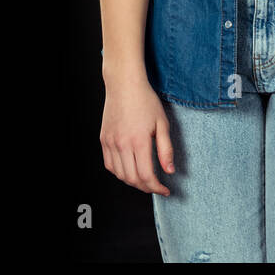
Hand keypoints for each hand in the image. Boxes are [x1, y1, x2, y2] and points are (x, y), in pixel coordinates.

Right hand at [100, 74, 173, 195]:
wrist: (124, 85)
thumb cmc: (145, 101)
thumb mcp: (162, 123)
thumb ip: (166, 150)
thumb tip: (169, 171)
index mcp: (138, 141)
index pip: (146, 176)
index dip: (157, 187)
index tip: (165, 189)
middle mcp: (122, 144)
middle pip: (132, 179)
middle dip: (146, 187)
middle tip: (157, 186)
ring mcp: (110, 142)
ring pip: (120, 174)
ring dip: (133, 182)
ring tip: (145, 179)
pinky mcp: (104, 139)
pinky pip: (109, 164)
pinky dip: (119, 173)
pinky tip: (129, 170)